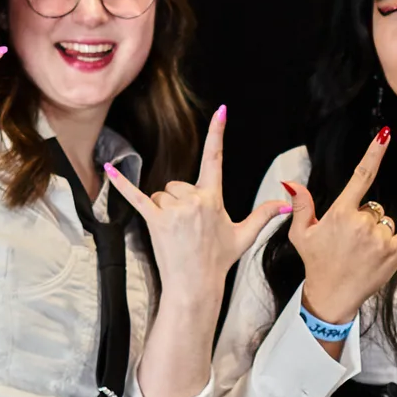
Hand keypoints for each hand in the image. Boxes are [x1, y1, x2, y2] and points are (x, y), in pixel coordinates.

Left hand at [106, 105, 286, 310]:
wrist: (196, 286)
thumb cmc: (219, 261)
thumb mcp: (244, 236)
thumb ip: (264, 215)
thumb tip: (287, 204)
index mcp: (213, 199)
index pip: (216, 159)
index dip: (218, 133)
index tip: (221, 111)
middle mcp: (193, 201)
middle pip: (178, 184)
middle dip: (180, 202)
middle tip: (188, 228)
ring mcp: (173, 210)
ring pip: (162, 194)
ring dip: (165, 209)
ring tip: (175, 233)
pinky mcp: (154, 220)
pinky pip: (135, 196)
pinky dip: (121, 185)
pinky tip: (108, 170)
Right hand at [283, 132, 396, 334]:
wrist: (331, 297)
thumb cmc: (316, 263)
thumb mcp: (301, 234)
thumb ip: (301, 205)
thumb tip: (291, 182)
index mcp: (341, 213)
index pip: (361, 176)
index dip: (374, 153)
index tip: (385, 134)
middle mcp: (362, 223)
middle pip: (372, 207)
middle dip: (363, 219)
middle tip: (348, 243)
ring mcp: (380, 238)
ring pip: (386, 219)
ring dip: (377, 231)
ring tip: (361, 252)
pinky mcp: (395, 252)